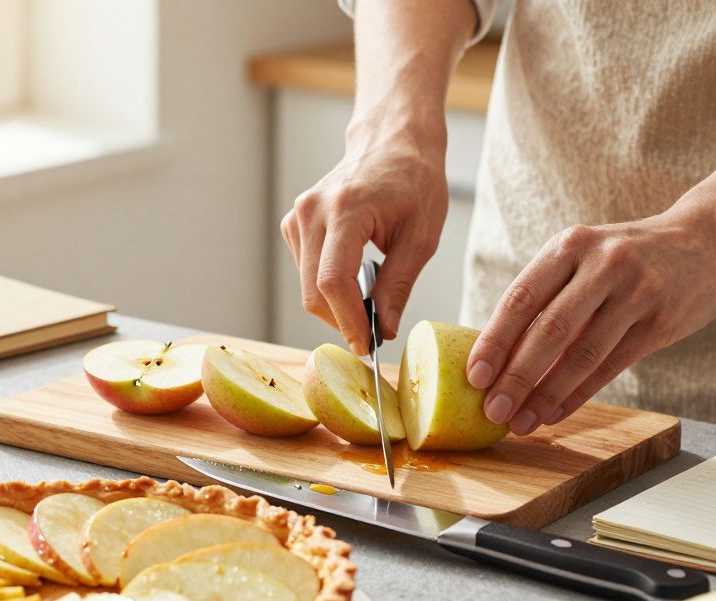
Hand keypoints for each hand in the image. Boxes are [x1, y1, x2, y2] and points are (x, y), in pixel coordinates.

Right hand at [282, 124, 448, 353]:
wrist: (392, 142)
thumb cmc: (414, 181)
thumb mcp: (421, 237)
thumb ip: (398, 285)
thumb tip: (383, 328)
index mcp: (346, 209)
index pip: (333, 281)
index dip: (348, 320)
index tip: (368, 344)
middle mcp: (312, 211)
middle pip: (313, 290)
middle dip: (342, 319)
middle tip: (373, 332)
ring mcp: (298, 216)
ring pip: (307, 285)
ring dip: (335, 304)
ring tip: (369, 297)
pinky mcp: (294, 223)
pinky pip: (304, 271)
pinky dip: (327, 286)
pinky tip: (353, 277)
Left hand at [466, 211, 715, 434]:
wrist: (709, 239)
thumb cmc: (631, 256)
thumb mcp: (587, 257)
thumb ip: (549, 296)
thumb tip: (499, 353)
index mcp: (571, 245)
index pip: (521, 298)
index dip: (494, 341)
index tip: (473, 376)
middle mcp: (603, 263)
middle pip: (549, 330)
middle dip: (516, 377)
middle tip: (491, 410)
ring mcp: (637, 291)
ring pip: (581, 354)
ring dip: (546, 395)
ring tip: (521, 422)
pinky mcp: (662, 320)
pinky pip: (612, 366)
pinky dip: (578, 395)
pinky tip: (555, 413)